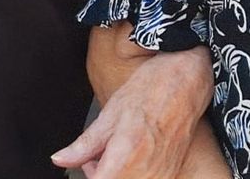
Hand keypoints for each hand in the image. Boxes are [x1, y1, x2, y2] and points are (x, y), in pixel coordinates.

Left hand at [52, 48, 213, 177]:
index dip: (89, 173)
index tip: (86, 162)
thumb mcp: (111, 112)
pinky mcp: (171, 172)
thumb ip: (84, 144)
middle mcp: (145, 172)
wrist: (189, 79)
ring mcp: (161, 175)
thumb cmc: (152, 88)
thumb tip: (60, 159)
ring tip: (116, 151)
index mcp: (125, 157)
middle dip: (100, 173)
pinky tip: (132, 154)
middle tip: (97, 154)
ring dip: (117, 174)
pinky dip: (134, 173)